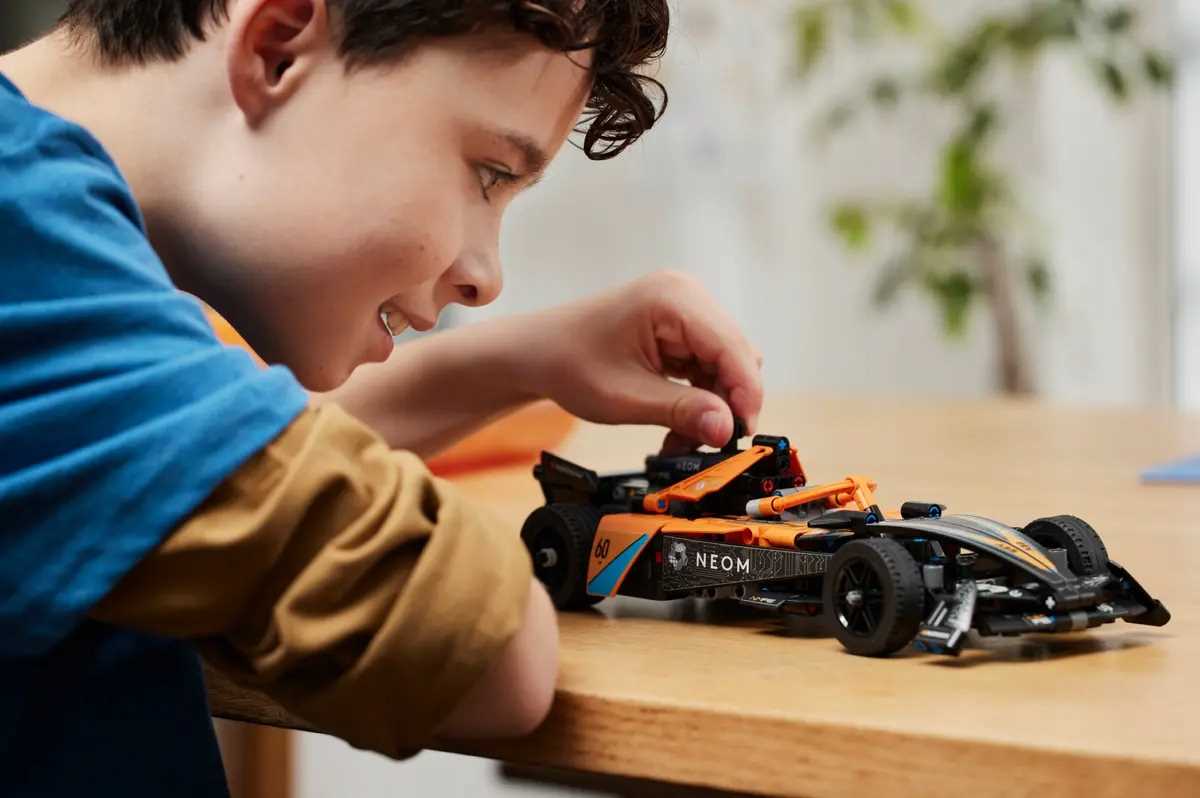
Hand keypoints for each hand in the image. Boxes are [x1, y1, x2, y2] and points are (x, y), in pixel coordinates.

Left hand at [528, 271, 763, 449]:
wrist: (537, 352)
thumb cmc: (568, 363)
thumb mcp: (625, 397)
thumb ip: (681, 411)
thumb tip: (727, 430)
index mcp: (673, 298)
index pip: (733, 348)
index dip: (746, 395)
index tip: (742, 435)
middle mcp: (685, 295)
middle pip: (736, 356)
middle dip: (727, 404)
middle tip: (709, 445)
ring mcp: (684, 309)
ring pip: (725, 366)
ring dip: (712, 406)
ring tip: (683, 440)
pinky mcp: (680, 328)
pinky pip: (708, 366)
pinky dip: (700, 398)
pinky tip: (680, 424)